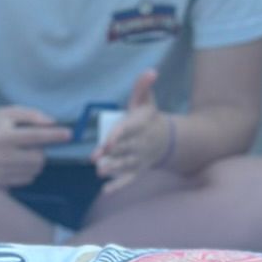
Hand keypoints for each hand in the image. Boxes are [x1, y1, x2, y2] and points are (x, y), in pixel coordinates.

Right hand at [0, 106, 72, 187]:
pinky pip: (26, 180)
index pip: (35, 137)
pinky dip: (28, 171)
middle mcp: (0, 157)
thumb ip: (33, 116)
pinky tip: (17, 162)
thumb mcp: (11, 112)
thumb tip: (54, 124)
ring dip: (35, 161)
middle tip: (34, 144)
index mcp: (3, 137)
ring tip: (23, 152)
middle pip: (38, 159)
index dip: (55, 135)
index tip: (70, 134)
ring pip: (34, 171)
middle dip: (42, 150)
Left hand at [94, 69, 171, 190]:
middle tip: (94, 158)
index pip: (127, 130)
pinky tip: (105, 191)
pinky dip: (118, 186)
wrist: (166, 139)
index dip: (117, 136)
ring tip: (99, 171)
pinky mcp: (137, 170)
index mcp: (140, 125)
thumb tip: (151, 71)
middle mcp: (140, 143)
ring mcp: (139, 158)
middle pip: (123, 149)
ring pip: (125, 165)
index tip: (108, 142)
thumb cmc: (148, 117)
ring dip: (112, 169)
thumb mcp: (146, 100)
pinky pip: (128, 180)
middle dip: (110, 154)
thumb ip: (143, 86)